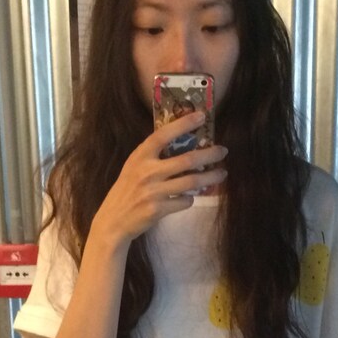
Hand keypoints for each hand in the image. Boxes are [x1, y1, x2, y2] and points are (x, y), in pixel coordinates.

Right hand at [90, 113, 227, 248]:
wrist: (113, 221)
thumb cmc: (126, 191)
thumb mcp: (134, 167)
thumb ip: (153, 157)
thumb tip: (184, 145)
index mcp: (140, 156)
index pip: (163, 135)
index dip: (183, 124)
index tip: (201, 116)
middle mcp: (146, 172)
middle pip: (186, 160)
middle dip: (209, 154)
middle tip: (223, 151)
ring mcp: (153, 192)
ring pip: (191, 182)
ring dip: (210, 178)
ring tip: (221, 174)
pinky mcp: (157, 210)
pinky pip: (184, 202)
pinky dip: (190, 199)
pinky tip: (190, 197)